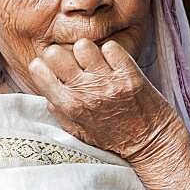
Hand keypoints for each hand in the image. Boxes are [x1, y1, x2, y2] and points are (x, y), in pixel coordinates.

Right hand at [28, 38, 184, 161]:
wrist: (152, 143)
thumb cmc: (114, 139)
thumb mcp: (79, 132)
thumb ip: (60, 112)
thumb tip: (47, 91)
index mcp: (69, 106)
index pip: (38, 69)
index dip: (44, 65)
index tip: (53, 69)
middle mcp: (86, 92)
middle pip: (55, 52)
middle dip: (62, 53)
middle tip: (73, 63)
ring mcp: (108, 81)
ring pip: (83, 45)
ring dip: (88, 51)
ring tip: (96, 63)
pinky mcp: (130, 74)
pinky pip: (111, 47)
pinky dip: (112, 53)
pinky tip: (115, 64)